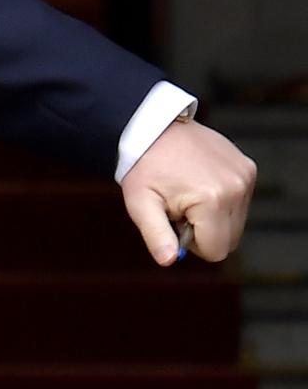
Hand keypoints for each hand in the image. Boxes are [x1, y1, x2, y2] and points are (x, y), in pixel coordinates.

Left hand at [119, 117, 254, 265]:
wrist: (151, 127)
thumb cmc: (143, 166)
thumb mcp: (140, 203)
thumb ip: (156, 235)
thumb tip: (169, 261)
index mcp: (212, 200)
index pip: (216, 251)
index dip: (193, 244)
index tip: (174, 221)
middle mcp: (236, 188)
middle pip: (230, 239)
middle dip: (204, 231)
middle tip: (179, 207)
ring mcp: (245, 176)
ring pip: (236, 221)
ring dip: (213, 215)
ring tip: (187, 192)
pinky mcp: (248, 167)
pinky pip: (240, 201)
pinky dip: (222, 199)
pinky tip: (198, 180)